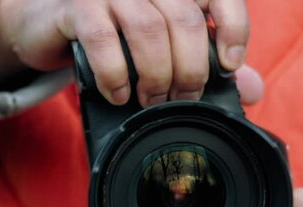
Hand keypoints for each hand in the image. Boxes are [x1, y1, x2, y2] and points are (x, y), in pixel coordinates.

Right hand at [0, 0, 250, 106]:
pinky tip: (119, 94)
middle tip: (182, 99)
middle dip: (190, 70)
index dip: (233, 27)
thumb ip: (208, 62)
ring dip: (155, 76)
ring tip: (151, 100)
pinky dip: (116, 75)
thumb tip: (252, 89)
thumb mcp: (165, 47)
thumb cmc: (115, 35)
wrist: (50, 24)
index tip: (229, 65)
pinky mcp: (78, 5)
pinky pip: (102, 39)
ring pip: (148, 30)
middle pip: (185, 19)